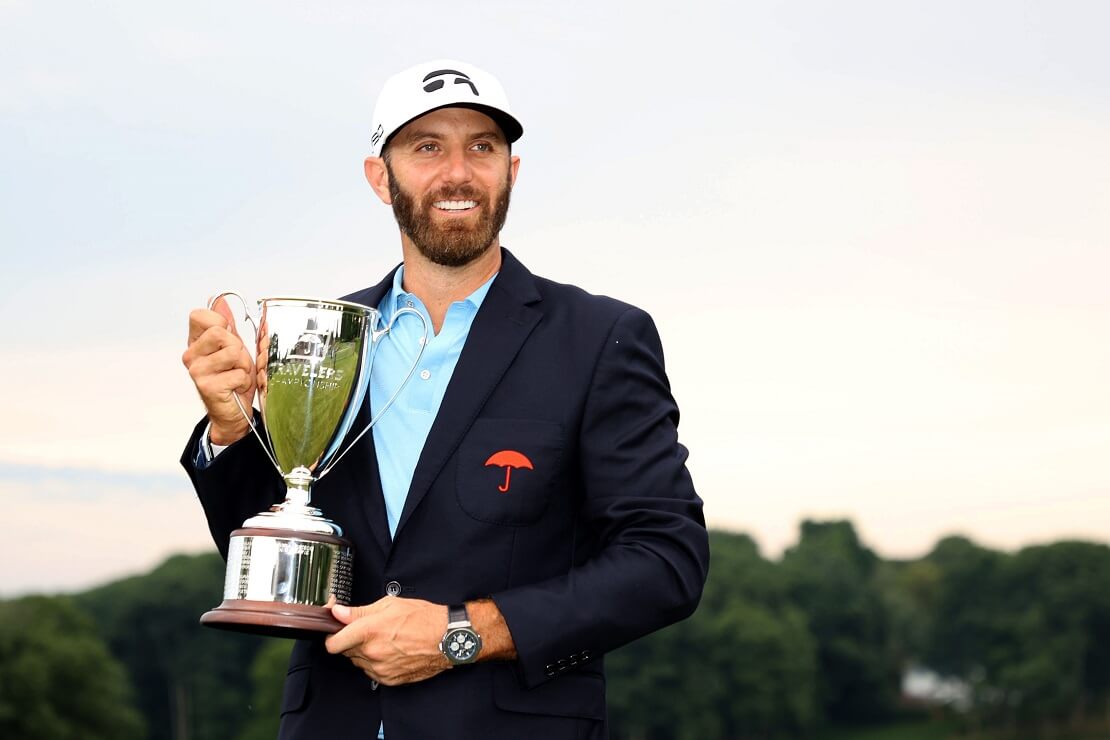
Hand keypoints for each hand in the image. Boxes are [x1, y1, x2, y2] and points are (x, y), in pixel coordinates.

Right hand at [181, 296, 255, 444]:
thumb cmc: (233, 378)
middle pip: (219, 332)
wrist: (234, 412)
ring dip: (243, 365)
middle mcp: (191, 355)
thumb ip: (227, 324)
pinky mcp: (206, 386)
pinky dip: (243, 380)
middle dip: (237, 347)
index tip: (227, 336)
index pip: (200, 315)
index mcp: (195, 342)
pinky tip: (235, 387)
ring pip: (233, 352)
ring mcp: (196, 371)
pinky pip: (238, 373)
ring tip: (237, 375)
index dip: (220, 322)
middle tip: (236, 362)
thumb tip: (219, 300)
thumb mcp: (233, 347)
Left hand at [325, 598, 449, 685]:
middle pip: (345, 652)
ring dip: (364, 652)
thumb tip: (338, 613)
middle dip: (351, 640)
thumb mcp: (390, 604)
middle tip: (367, 629)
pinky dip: (376, 663)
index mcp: (369, 631)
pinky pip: (372, 672)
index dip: (331, 636)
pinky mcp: (389, 679)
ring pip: (359, 662)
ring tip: (384, 639)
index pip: (332, 643)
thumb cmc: (423, 618)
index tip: (335, 630)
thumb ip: (359, 611)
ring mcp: (380, 669)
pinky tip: (391, 650)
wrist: (447, 638)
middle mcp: (372, 653)